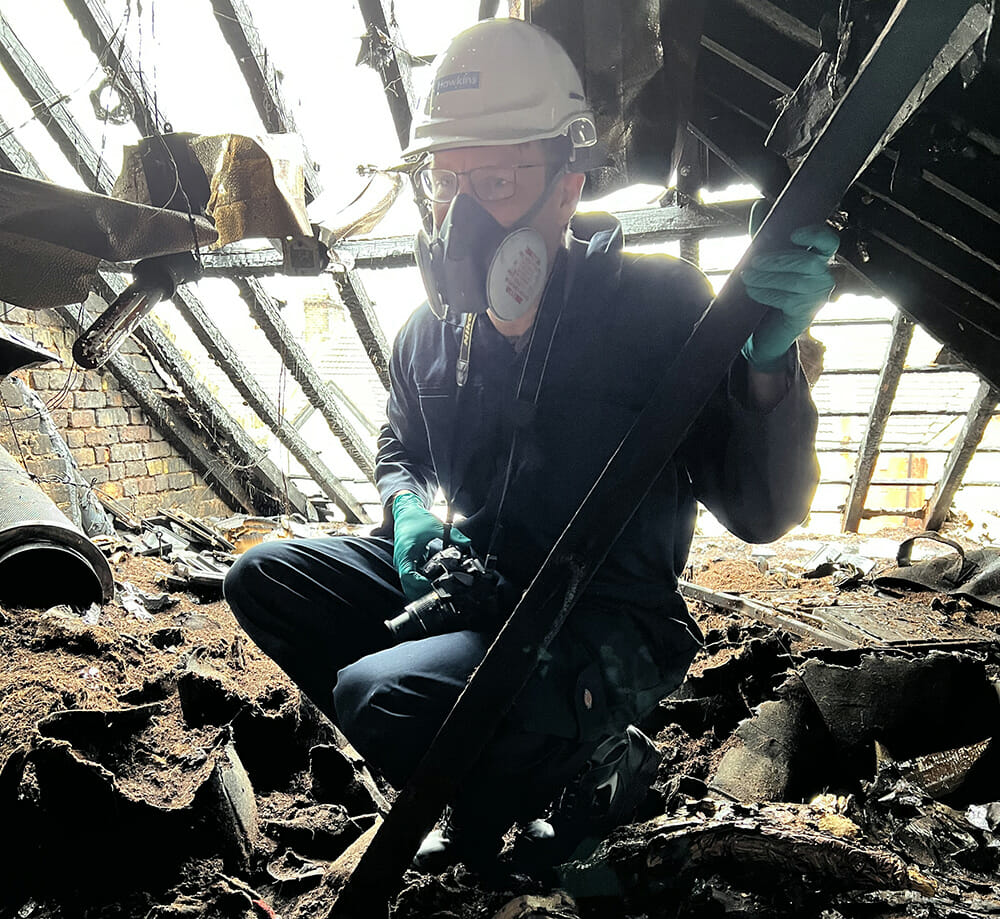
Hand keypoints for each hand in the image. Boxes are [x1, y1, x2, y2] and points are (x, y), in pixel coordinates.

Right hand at [391, 493, 471, 600]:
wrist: (406, 511)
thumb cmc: (416, 518)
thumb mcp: (436, 525)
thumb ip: (453, 535)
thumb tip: (467, 543)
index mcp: (406, 553)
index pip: (407, 576)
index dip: (420, 584)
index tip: (434, 586)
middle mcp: (402, 560)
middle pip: (407, 585)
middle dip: (422, 592)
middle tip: (440, 593)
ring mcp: (404, 563)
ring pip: (408, 584)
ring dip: (420, 590)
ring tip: (439, 590)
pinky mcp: (407, 563)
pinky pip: (411, 578)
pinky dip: (420, 584)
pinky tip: (434, 583)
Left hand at [740, 203, 838, 372]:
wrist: (766, 328)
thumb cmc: (770, 287)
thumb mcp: (767, 259)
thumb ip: (765, 234)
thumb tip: (761, 204)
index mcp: (817, 257)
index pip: (828, 242)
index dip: (815, 235)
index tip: (793, 235)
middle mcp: (823, 276)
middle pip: (808, 262)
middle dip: (778, 261)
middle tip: (753, 262)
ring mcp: (816, 296)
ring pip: (795, 282)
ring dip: (767, 278)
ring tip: (746, 277)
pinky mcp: (804, 313)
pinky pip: (786, 299)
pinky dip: (766, 293)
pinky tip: (752, 291)